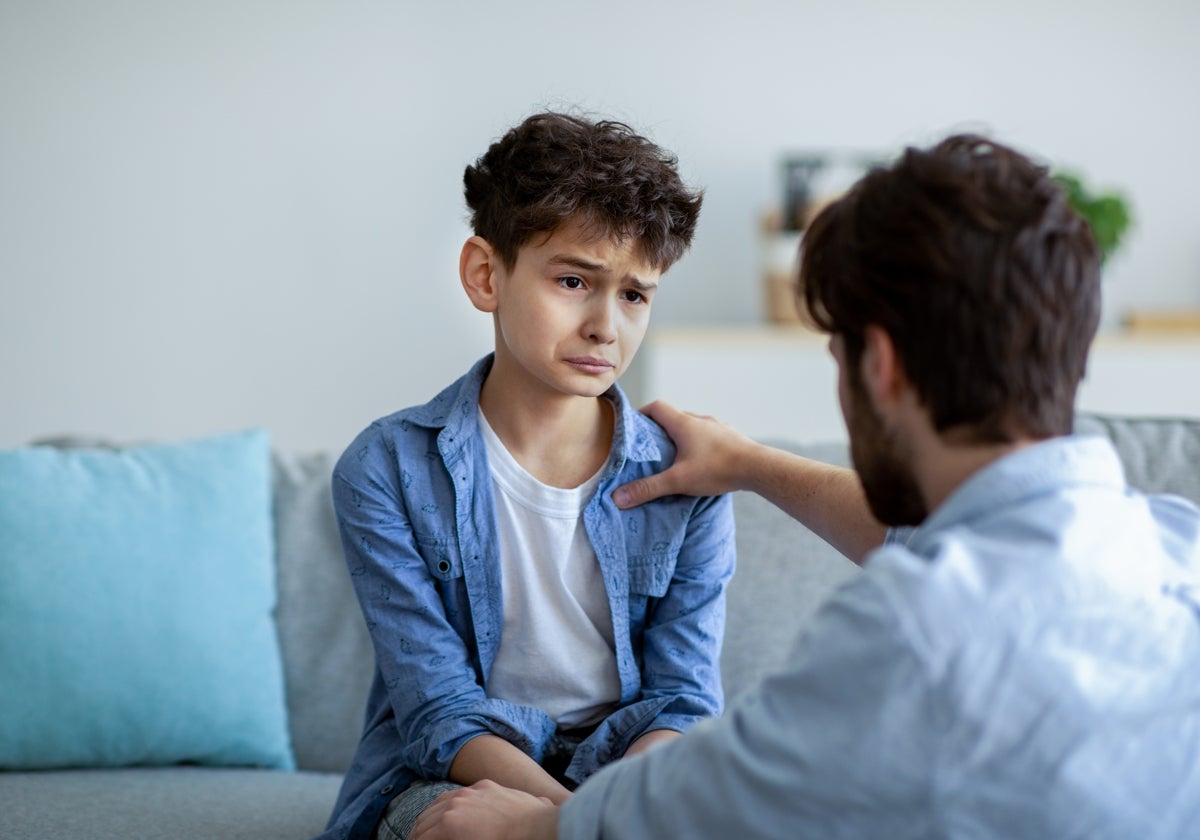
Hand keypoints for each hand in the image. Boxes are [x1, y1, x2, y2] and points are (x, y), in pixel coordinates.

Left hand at [410, 780, 559, 839]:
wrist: (537, 826)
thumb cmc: (540, 820)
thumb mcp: (536, 803)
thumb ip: (533, 801)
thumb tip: (545, 802)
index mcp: (483, 789)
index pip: (451, 800)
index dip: (442, 817)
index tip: (439, 830)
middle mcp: (465, 795)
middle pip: (433, 811)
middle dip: (426, 828)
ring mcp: (455, 808)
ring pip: (424, 824)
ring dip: (421, 836)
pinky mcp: (448, 826)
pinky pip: (424, 837)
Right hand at [612, 400, 758, 507]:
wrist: (759, 468)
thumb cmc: (717, 469)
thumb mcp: (678, 480)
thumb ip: (648, 488)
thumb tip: (617, 498)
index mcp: (684, 423)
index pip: (657, 407)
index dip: (642, 414)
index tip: (634, 427)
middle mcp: (701, 420)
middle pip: (674, 417)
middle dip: (660, 429)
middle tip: (651, 447)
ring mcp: (719, 427)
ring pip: (694, 427)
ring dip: (682, 437)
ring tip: (675, 456)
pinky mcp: (732, 438)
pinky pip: (710, 436)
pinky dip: (701, 444)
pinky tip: (702, 462)